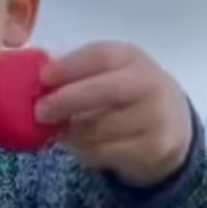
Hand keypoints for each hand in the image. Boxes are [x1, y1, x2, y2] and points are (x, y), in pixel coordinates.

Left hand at [36, 42, 191, 187]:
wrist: (171, 131)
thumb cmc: (125, 100)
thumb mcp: (108, 78)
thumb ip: (77, 78)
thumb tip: (35, 85)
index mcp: (132, 58)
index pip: (102, 55)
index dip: (70, 66)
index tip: (43, 78)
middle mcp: (149, 83)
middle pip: (107, 90)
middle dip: (69, 100)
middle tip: (40, 112)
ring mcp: (155, 117)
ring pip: (103, 127)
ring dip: (73, 132)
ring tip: (57, 133)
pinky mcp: (154, 147)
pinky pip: (108, 152)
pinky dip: (87, 152)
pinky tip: (81, 148)